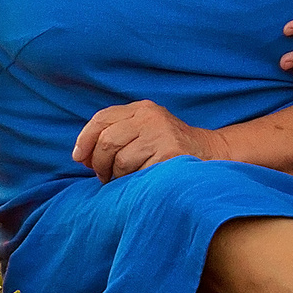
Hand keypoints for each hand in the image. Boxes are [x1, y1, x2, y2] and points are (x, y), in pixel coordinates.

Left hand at [73, 100, 213, 181]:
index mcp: (141, 109)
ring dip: (117, 176)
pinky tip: (140, 184)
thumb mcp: (145, 131)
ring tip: (124, 180)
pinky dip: (134, 182)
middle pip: (107, 141)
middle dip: (99, 163)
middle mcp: (151, 118)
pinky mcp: (172, 155)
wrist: (212, 153)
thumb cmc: (170, 147)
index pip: (102, 119)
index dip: (84, 140)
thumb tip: (81, 156)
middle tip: (103, 176)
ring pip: (121, 160)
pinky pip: (139, 173)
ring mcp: (162, 135)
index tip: (79, 158)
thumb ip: (116, 135)